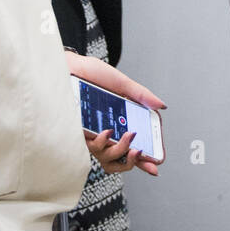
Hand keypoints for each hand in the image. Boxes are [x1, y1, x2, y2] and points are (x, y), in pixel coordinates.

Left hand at [65, 51, 165, 176]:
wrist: (68, 66)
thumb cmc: (91, 74)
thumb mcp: (122, 82)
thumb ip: (141, 95)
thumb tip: (161, 106)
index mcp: (119, 122)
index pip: (134, 146)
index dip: (145, 159)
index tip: (156, 164)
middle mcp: (105, 132)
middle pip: (119, 159)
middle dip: (133, 161)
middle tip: (140, 151)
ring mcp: (90, 134)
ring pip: (106, 157)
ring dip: (121, 149)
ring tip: (129, 135)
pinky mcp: (76, 133)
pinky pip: (89, 146)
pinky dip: (102, 141)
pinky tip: (107, 131)